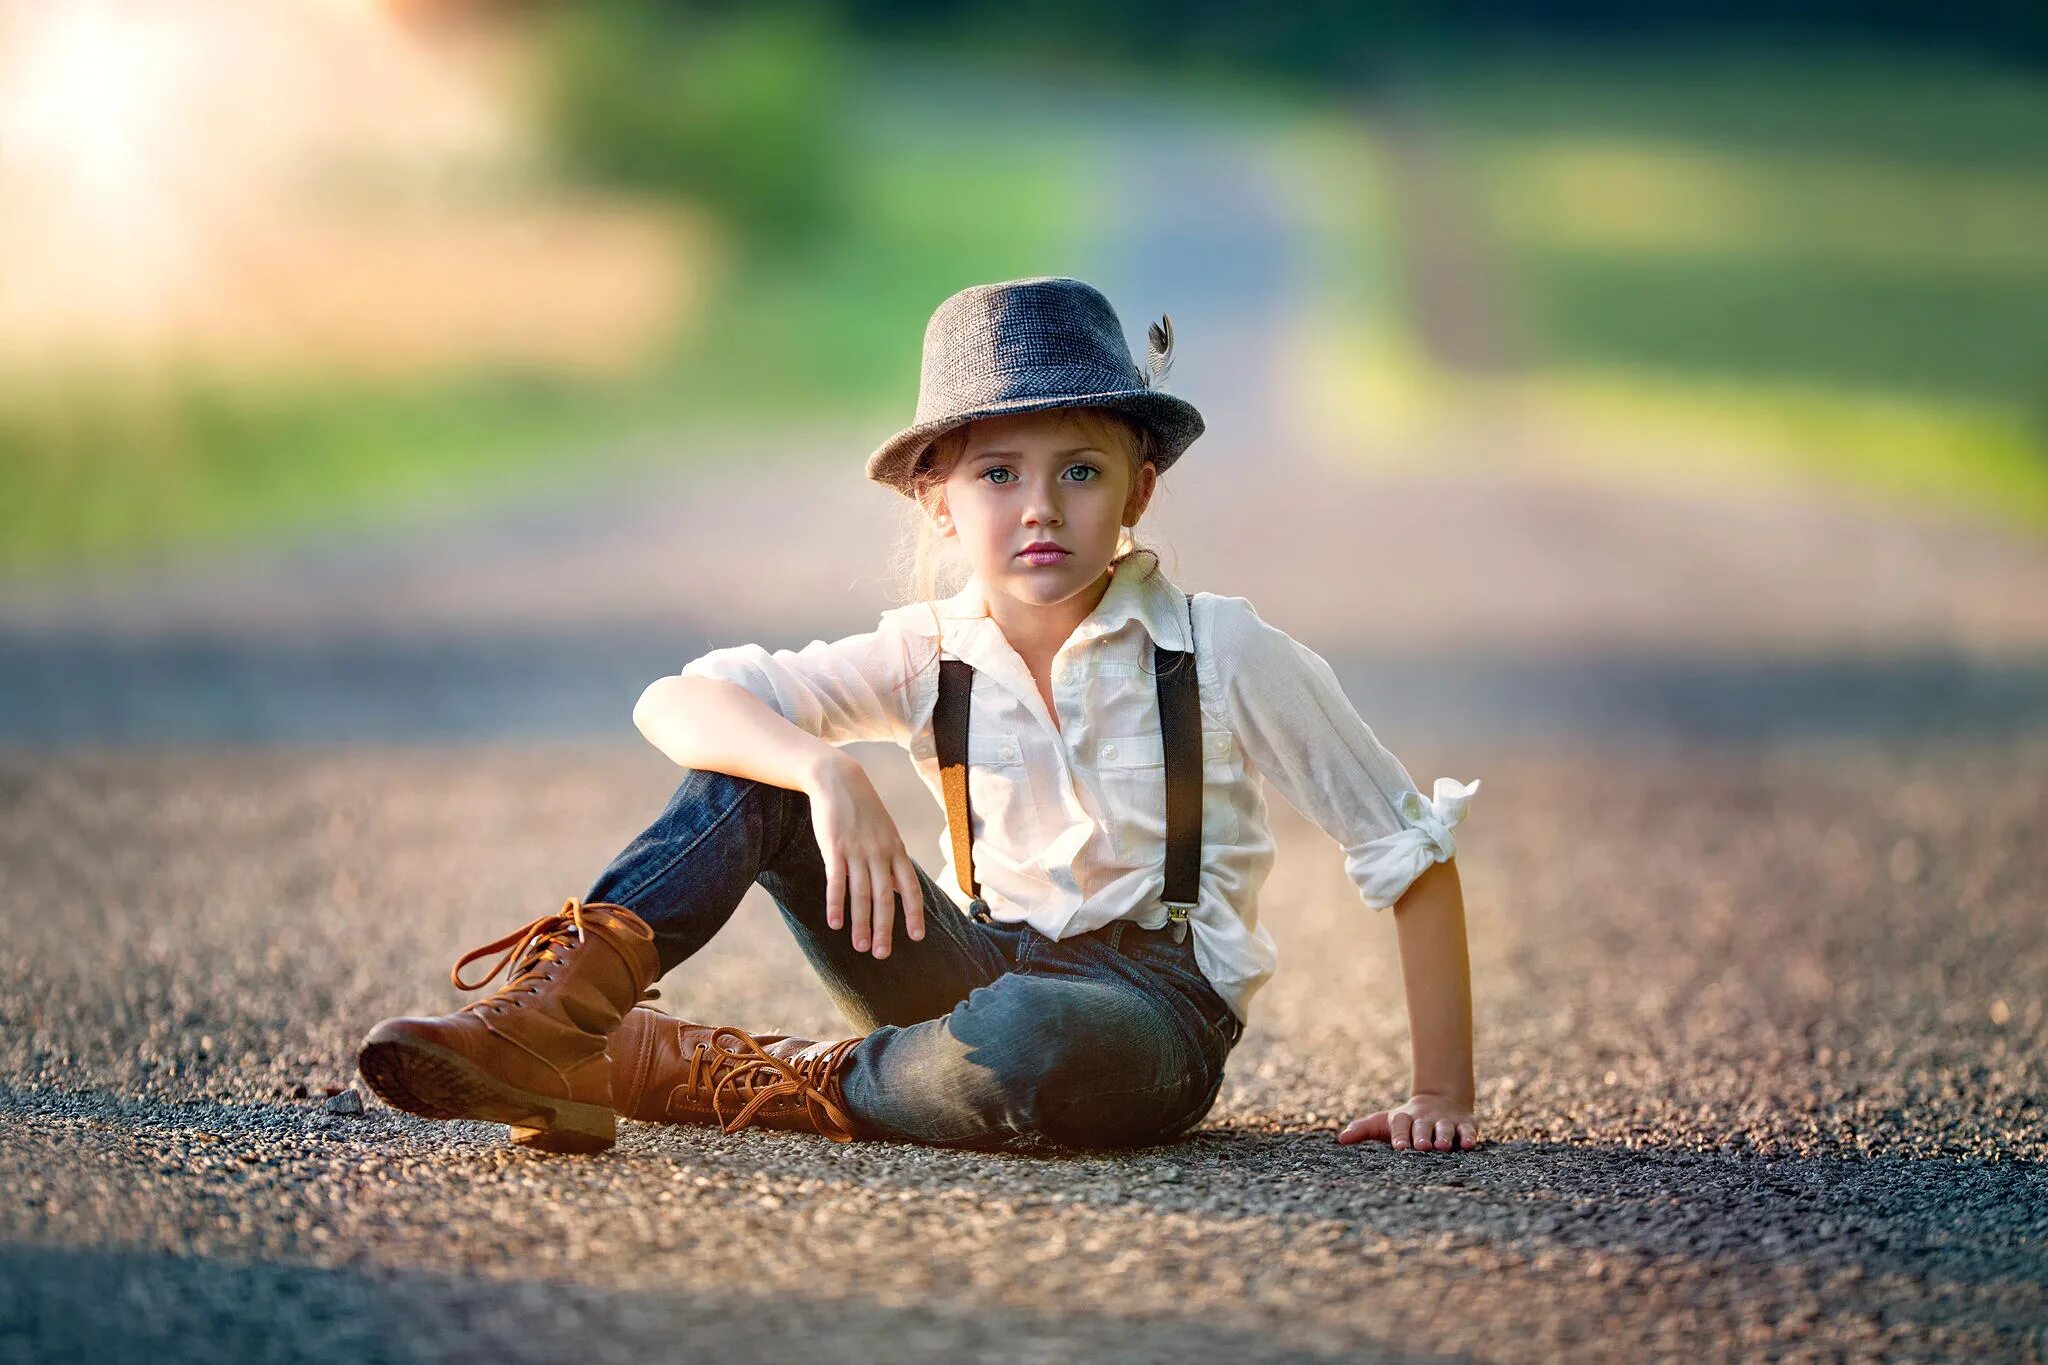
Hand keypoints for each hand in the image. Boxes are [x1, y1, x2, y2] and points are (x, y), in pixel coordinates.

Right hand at [805, 756, 925, 958]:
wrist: (838, 781)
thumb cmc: (863, 810)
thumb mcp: (886, 833)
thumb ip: (893, 862)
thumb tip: (899, 890)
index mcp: (896, 851)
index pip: (911, 888)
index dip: (914, 913)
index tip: (917, 936)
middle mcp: (880, 853)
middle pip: (886, 898)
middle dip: (885, 929)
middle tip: (882, 954)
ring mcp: (858, 851)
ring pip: (862, 894)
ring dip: (861, 923)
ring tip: (861, 947)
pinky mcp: (835, 848)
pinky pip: (837, 881)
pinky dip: (836, 904)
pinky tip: (835, 923)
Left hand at [1336, 1093, 1478, 1151]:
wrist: (1439, 1102)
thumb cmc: (1406, 1121)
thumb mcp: (1383, 1123)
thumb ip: (1363, 1130)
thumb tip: (1341, 1139)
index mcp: (1405, 1119)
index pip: (1400, 1125)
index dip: (1400, 1135)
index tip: (1398, 1147)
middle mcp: (1425, 1119)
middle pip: (1423, 1126)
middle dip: (1421, 1135)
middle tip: (1421, 1146)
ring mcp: (1445, 1121)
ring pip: (1445, 1128)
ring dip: (1443, 1136)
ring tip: (1442, 1146)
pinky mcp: (1464, 1124)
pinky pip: (1467, 1130)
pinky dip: (1468, 1136)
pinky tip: (1468, 1144)